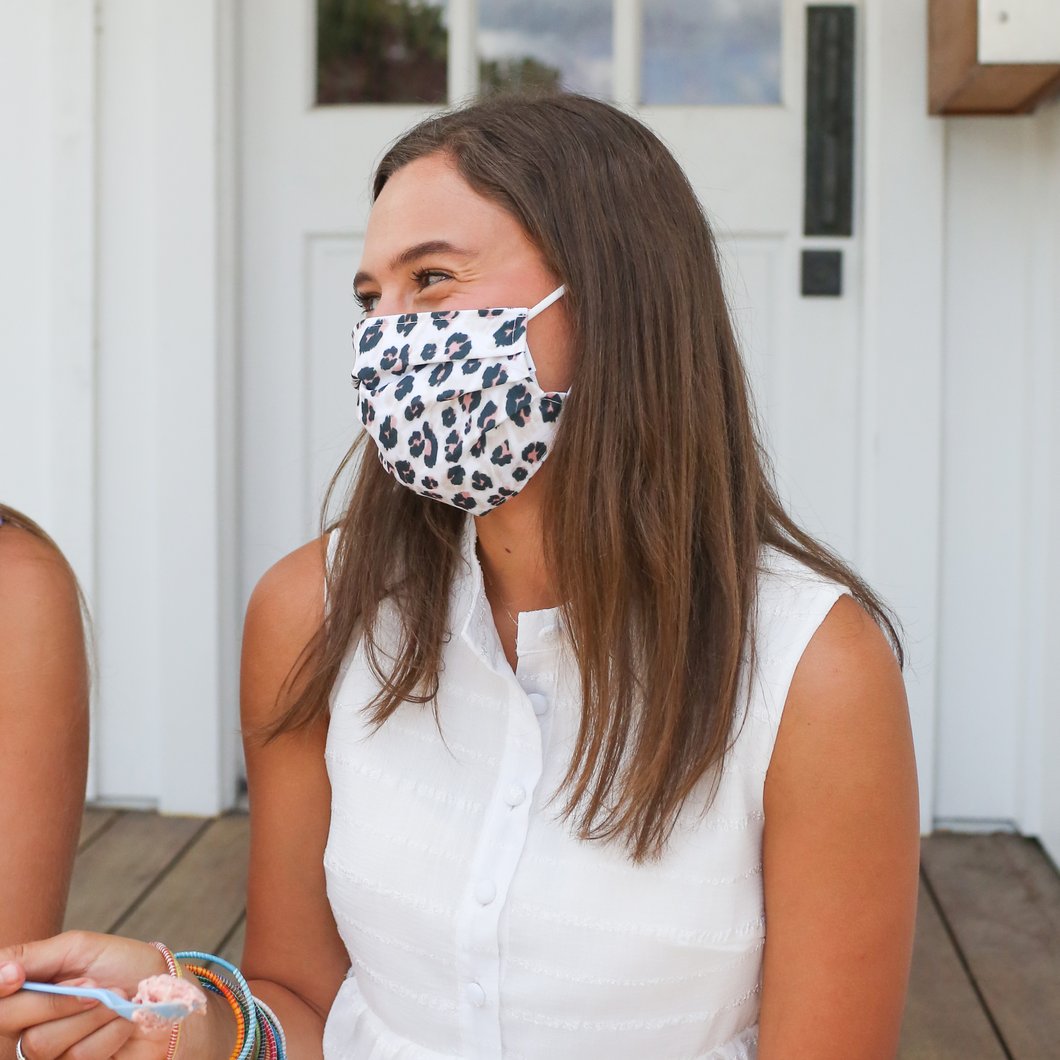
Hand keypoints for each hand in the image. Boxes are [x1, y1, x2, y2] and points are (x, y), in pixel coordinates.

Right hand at [0, 932, 170, 1058]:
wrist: (165, 994)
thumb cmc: (123, 967)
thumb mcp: (80, 948)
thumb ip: (35, 956)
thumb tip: (2, 969)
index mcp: (26, 990)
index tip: (17, 977)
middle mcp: (27, 1025)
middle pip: (8, 1021)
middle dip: (58, 999)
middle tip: (94, 985)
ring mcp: (48, 1053)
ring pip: (41, 1043)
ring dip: (91, 1015)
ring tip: (117, 1000)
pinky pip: (77, 1058)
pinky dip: (108, 1033)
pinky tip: (123, 1023)